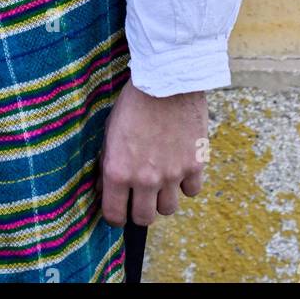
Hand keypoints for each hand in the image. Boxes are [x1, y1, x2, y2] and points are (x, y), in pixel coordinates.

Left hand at [95, 80, 206, 225]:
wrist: (166, 79)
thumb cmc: (133, 102)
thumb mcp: (110, 131)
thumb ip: (108, 163)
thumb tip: (105, 187)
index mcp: (118, 171)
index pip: (114, 215)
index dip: (114, 216)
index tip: (117, 210)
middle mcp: (144, 179)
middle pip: (143, 219)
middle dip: (139, 210)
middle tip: (139, 196)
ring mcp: (172, 175)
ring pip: (168, 209)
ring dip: (163, 199)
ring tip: (160, 180)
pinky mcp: (194, 165)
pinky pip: (191, 191)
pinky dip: (186, 184)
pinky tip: (179, 167)